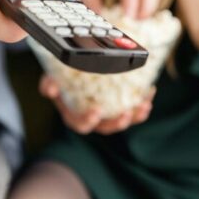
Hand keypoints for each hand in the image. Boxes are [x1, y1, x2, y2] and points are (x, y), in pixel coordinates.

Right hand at [39, 76, 154, 134]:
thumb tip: (50, 89)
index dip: (88, 120)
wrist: (75, 71)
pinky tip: (150, 92)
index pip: (81, 124)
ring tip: (144, 106)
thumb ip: (49, 83)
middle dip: (117, 123)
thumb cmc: (62, 77)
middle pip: (106, 128)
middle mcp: (92, 119)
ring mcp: (108, 115)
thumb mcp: (52, 78)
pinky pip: (133, 110)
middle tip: (126, 114)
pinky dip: (142, 103)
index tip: (97, 111)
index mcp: (74, 115)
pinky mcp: (120, 107)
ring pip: (122, 121)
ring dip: (135, 116)